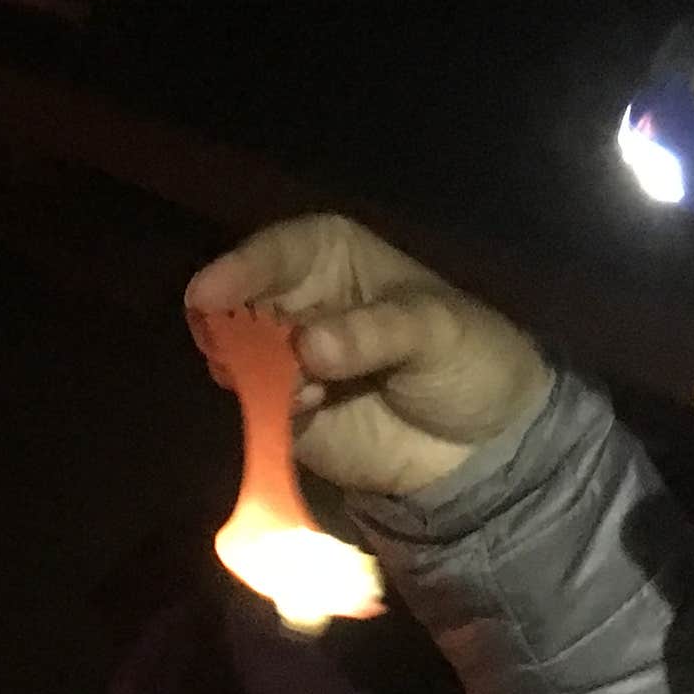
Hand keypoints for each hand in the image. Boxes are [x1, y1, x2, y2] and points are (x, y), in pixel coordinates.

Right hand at [185, 214, 548, 498]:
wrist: (485, 441)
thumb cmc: (469, 357)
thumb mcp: (438, 330)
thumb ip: (374, 332)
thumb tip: (308, 346)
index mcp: (330, 257)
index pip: (276, 252)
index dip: (241, 269)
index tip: (207, 295)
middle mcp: (296, 301)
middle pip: (239, 304)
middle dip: (233, 328)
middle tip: (237, 353)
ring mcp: (286, 360)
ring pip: (237, 358)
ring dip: (249, 374)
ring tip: (298, 388)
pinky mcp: (285, 414)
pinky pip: (255, 410)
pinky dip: (266, 413)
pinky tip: (306, 412)